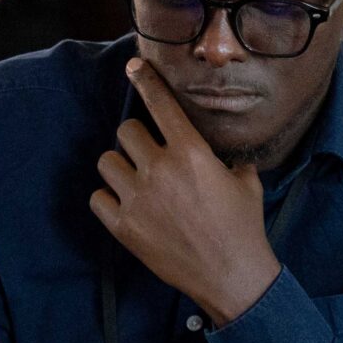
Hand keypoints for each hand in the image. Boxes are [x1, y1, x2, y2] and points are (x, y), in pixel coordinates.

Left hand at [90, 58, 280, 324]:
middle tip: (148, 156)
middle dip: (136, 140)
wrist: (231, 275)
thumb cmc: (242, 228)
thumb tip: (225, 156)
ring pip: (107, 161)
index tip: (133, 67)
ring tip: (134, 180)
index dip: (145, 81)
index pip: (161, 104)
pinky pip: (97, 197)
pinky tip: (125, 205)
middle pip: (126, 131)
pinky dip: (107, 199)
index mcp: (191, 152)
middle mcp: (160, 169)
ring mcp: (138, 198)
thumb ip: (229, 160)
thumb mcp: (245, 182)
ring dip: (119, 167)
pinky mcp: (123, 226)